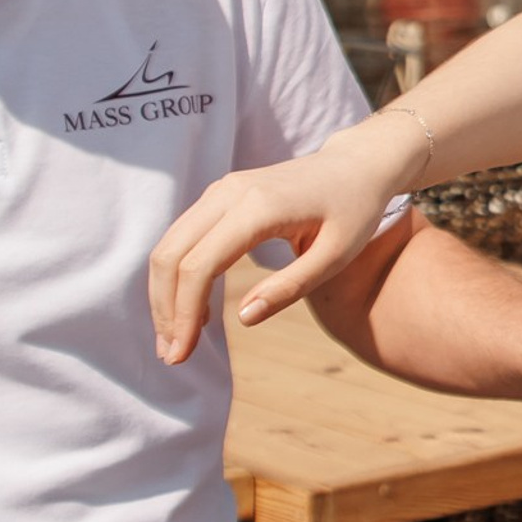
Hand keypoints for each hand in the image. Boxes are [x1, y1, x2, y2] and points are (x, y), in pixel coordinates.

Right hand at [150, 130, 408, 363]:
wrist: (357, 166)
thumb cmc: (354, 211)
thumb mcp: (336, 256)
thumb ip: (290, 287)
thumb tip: (244, 318)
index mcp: (259, 206)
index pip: (200, 265)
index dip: (184, 313)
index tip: (182, 354)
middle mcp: (229, 192)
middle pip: (171, 255)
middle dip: (165, 309)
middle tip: (172, 355)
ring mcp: (221, 190)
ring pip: (170, 245)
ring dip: (165, 295)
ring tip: (176, 340)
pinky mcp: (219, 195)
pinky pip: (183, 237)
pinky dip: (178, 275)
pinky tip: (193, 310)